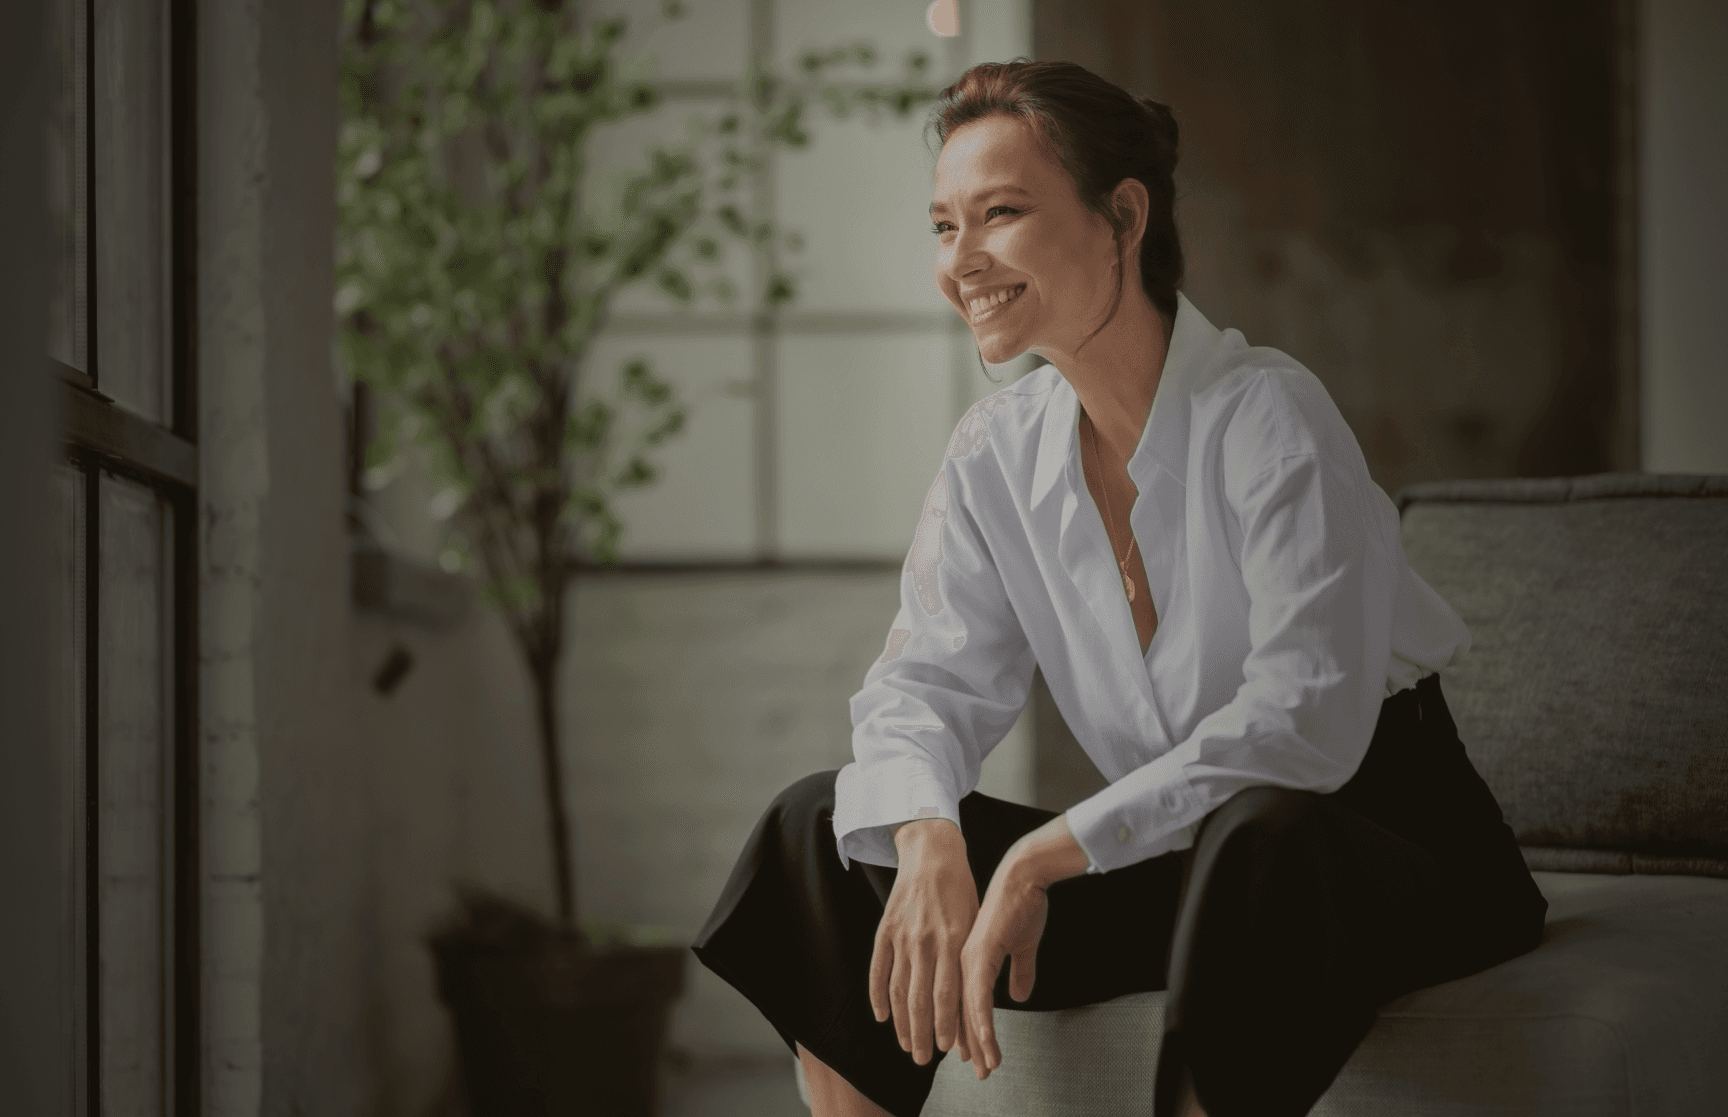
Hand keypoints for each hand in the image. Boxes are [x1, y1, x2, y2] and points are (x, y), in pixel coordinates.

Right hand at [869, 819, 978, 1066]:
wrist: (933, 853)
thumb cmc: (962, 891)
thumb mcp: (978, 922)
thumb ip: (975, 960)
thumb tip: (977, 1001)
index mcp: (956, 940)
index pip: (948, 994)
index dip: (945, 1024)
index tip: (946, 1049)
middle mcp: (928, 940)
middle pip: (921, 998)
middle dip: (921, 1034)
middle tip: (921, 1059)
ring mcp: (904, 935)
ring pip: (899, 988)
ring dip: (901, 1022)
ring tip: (904, 1045)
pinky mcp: (886, 928)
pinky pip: (878, 968)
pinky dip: (878, 995)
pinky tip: (881, 1016)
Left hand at [958, 815, 1088, 1078]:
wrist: (1023, 875)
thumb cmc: (1021, 904)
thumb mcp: (1020, 944)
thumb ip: (1018, 971)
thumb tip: (1018, 996)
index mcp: (966, 959)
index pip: (964, 1004)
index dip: (969, 1032)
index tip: (972, 1056)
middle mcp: (961, 962)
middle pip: (961, 1013)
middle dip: (971, 1046)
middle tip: (980, 1071)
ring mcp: (968, 959)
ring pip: (967, 1011)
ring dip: (977, 1042)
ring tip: (986, 1066)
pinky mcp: (980, 955)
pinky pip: (977, 996)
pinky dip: (981, 1022)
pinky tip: (985, 1043)